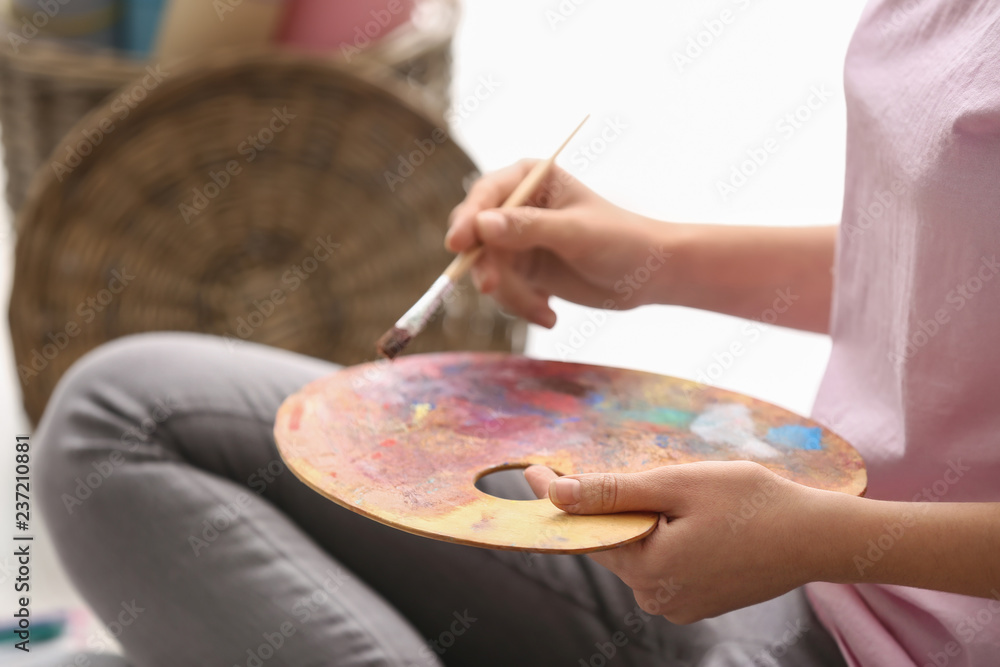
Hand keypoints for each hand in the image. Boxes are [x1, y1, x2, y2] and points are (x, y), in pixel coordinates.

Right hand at [445, 160, 673, 326]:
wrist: (648, 275)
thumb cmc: (620, 240)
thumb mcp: (575, 233)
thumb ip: (528, 228)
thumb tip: (482, 226)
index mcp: (531, 178)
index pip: (485, 195)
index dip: (467, 219)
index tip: (457, 245)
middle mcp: (518, 207)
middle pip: (477, 236)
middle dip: (486, 266)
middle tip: (493, 289)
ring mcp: (518, 241)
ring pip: (488, 270)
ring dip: (512, 296)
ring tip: (547, 313)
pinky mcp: (523, 271)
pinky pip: (503, 291)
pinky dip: (522, 306)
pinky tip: (550, 315)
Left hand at [523, 461, 823, 622]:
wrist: (817, 538)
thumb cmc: (753, 503)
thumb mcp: (678, 485)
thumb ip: (614, 491)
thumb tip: (556, 494)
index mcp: (649, 571)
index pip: (586, 531)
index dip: (559, 498)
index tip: (532, 472)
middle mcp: (658, 599)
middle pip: (612, 544)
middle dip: (608, 509)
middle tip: (611, 474)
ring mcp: (679, 605)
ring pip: (638, 553)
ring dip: (638, 523)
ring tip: (673, 496)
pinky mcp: (697, 603)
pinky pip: (661, 565)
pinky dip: (660, 538)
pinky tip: (685, 518)